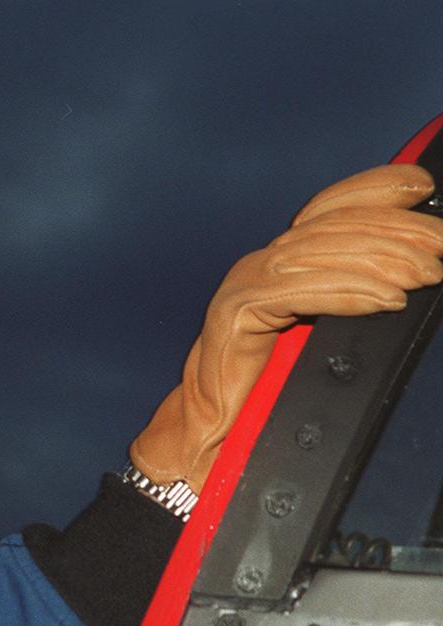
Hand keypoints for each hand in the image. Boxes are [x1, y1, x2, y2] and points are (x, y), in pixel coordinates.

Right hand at [131, 164, 442, 491]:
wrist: (215, 428)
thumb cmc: (270, 388)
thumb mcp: (322, 330)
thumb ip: (350, 296)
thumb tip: (413, 275)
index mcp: (280, 260)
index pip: (329, 208)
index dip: (375, 189)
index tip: (422, 187)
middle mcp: (260, 263)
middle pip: (331, 229)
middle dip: (395, 233)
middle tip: (441, 252)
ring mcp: (245, 284)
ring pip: (318, 255)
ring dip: (381, 263)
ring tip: (426, 276)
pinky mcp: (235, 312)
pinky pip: (299, 291)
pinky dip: (348, 294)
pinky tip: (388, 302)